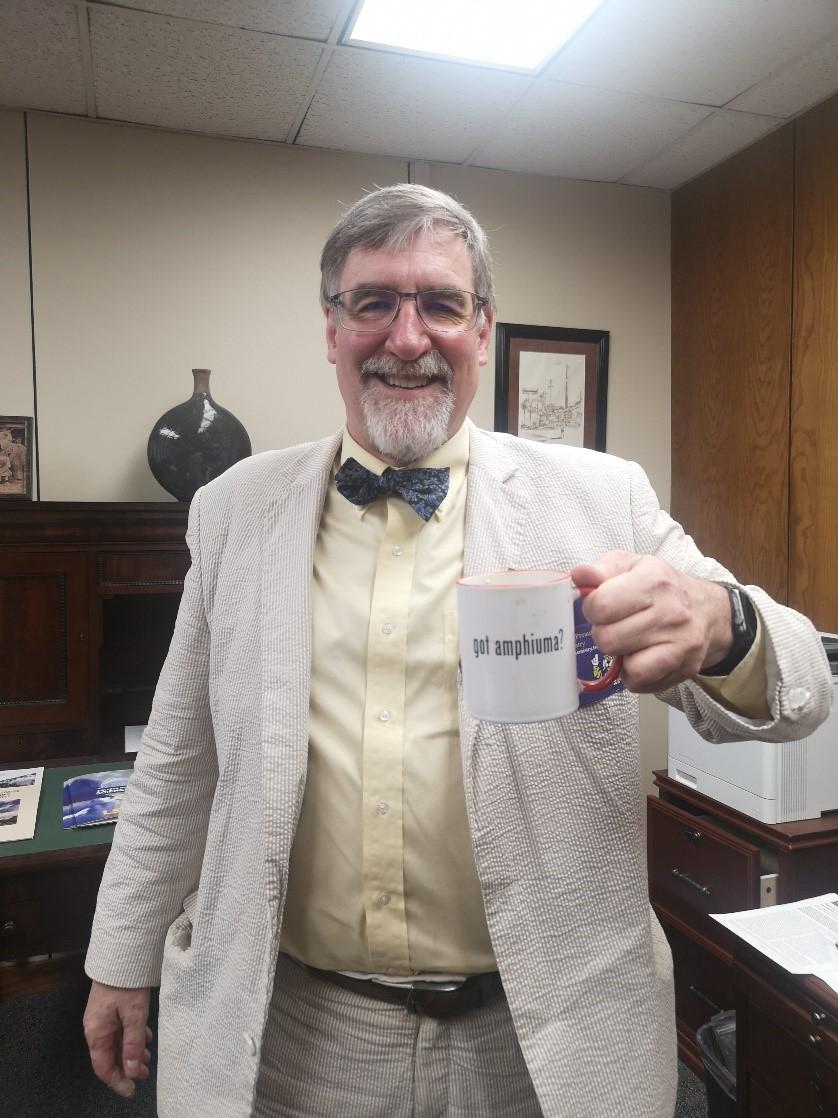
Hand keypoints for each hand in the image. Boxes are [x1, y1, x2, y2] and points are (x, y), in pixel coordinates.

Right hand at [83, 980, 151, 1098]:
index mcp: (96, 1033)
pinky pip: (118, 1030)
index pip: (103, 1067)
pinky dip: (131, 1038)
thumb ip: (132, 1044)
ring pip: (115, 1043)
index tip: (131, 1090)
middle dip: (126, 1067)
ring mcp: (102, 1018)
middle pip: (109, 1056)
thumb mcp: (134, 1015)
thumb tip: (131, 1071)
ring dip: (130, 1053)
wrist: (121, 954)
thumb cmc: (126, 983)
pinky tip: (145, 1038)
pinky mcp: (110, 1009)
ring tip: (147, 1057)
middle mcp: (96, 1028)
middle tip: (144, 1074)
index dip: (117, 1081)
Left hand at [570, 551, 732, 692]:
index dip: (591, 609)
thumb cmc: (661, 586)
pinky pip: (642, 682)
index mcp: (653, 580)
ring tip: (627, 642)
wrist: (708, 609)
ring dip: (620, 657)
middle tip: (615, 626)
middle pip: (608, 639)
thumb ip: (601, 569)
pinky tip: (638, 658)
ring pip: (627, 666)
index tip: (600, 607)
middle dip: (604, 634)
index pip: (601, 605)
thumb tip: (578, 576)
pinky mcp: (685, 667)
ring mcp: (681, 642)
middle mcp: (671, 611)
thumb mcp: (631, 565)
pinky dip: (634, 675)